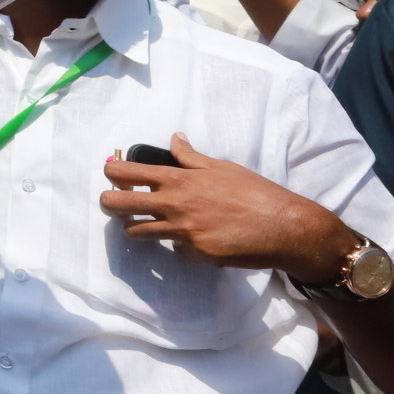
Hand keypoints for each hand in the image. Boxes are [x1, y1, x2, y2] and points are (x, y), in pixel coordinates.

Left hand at [101, 133, 357, 280]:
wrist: (285, 227)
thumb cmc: (256, 193)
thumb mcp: (223, 168)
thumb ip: (192, 157)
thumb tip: (175, 139)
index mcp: (179, 179)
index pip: (126, 172)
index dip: (111, 173)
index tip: (112, 175)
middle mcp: (174, 204)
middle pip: (117, 204)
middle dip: (109, 203)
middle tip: (114, 204)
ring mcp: (183, 232)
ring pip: (136, 232)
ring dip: (136, 229)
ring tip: (146, 225)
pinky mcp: (195, 254)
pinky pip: (174, 250)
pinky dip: (179, 246)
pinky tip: (194, 241)